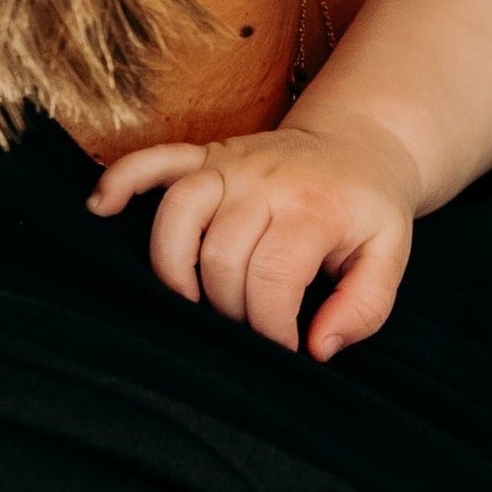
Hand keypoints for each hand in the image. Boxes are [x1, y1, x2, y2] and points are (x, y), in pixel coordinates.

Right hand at [87, 116, 419, 358]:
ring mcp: (230, 164)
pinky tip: (101, 209)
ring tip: (188, 301)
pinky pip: (152, 160)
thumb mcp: (390, 258)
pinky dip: (121, 181)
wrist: (361, 142)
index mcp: (313, 208)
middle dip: (229, 309)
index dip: (269, 327)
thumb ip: (364, 307)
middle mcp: (264, 181)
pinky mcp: (205, 155)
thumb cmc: (369, 210)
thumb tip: (317, 348)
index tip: (281, 349)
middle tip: (248, 327)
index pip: (271, 276)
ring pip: (177, 212)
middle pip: (220, 255)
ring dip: (173, 266)